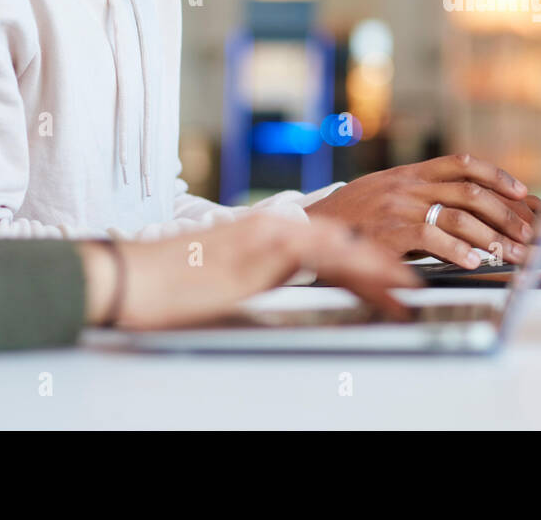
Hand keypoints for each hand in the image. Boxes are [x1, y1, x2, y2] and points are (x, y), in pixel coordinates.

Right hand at [78, 212, 420, 328]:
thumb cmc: (166, 288)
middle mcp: (273, 229)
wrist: (128, 277)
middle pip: (343, 243)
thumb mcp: (226, 291)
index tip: (391, 280)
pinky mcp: (263, 249)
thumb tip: (287, 312)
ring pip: (342, 246)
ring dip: (379, 268)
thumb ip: (260, 291)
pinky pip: (324, 256)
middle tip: (412, 285)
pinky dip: (357, 267)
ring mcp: (270, 235)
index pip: (329, 246)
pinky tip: (378, 282)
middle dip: (380, 264)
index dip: (364, 263)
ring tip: (407, 289)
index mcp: (266, 237)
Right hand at [306, 153, 540, 266]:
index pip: (465, 164)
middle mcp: (411, 183)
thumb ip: (424, 196)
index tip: (526, 193)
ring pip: (460, 213)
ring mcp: (401, 205)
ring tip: (518, 253)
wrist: (307, 228)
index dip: (499, 177)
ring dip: (495, 235)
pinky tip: (477, 261)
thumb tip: (467, 209)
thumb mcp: (388, 194)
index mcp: (413, 172)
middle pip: (472, 190)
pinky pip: (433, 236)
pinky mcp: (391, 230)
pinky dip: (459, 249)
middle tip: (534, 234)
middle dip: (509, 213)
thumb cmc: (353, 216)